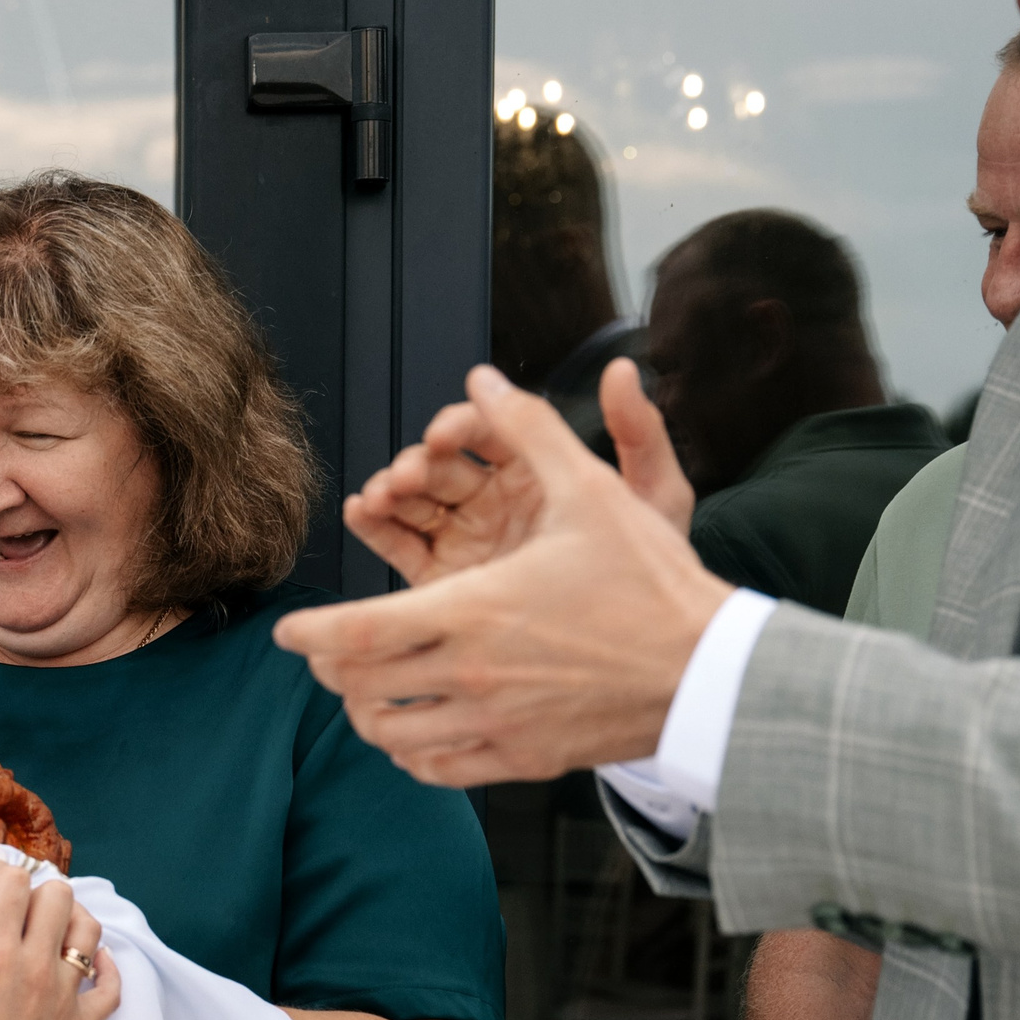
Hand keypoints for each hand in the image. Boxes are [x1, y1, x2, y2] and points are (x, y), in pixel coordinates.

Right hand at [0, 860, 120, 1019]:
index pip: (13, 882)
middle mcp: (37, 968)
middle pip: (59, 896)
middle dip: (35, 888)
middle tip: (15, 899)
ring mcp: (64, 997)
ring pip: (89, 932)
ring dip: (70, 918)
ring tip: (48, 923)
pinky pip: (110, 987)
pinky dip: (104, 968)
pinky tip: (90, 960)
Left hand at [272, 364, 734, 784]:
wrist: (710, 670)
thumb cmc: (649, 579)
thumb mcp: (590, 490)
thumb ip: (527, 431)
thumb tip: (482, 379)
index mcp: (473, 609)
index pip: (356, 634)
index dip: (309, 635)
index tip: (287, 632)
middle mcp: (472, 673)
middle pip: (361, 688)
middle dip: (331, 671)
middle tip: (324, 655)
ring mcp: (496, 723)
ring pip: (393, 736)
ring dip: (367, 714)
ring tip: (364, 693)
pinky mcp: (523, 759)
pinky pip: (440, 769)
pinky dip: (413, 755)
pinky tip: (414, 734)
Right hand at [344, 359, 691, 585]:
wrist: (640, 651)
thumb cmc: (655, 573)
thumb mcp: (656, 496)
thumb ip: (637, 431)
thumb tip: (618, 368)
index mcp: (539, 473)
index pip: (488, 432)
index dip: (459, 425)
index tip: (444, 434)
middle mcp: (496, 502)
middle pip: (443, 465)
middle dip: (418, 461)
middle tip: (409, 474)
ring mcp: (467, 540)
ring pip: (416, 501)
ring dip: (391, 490)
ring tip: (382, 495)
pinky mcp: (443, 580)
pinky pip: (400, 546)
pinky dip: (375, 526)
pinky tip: (363, 513)